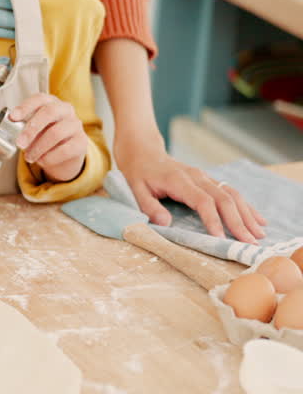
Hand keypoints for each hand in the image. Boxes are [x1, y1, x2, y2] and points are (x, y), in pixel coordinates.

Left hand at [11, 94, 88, 182]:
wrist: (64, 155)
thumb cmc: (44, 136)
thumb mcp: (33, 129)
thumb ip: (21, 126)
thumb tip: (4, 128)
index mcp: (51, 102)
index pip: (39, 99)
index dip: (25, 107)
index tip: (12, 117)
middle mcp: (65, 109)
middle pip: (49, 113)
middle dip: (31, 129)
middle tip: (19, 144)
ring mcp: (76, 125)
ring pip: (56, 133)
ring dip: (38, 148)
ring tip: (29, 157)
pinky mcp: (82, 142)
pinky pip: (65, 150)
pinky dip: (49, 157)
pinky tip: (41, 161)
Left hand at [115, 137, 265, 242]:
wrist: (143, 151)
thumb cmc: (138, 173)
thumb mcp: (134, 189)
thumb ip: (148, 206)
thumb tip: (164, 223)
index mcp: (179, 180)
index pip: (202, 201)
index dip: (213, 219)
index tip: (220, 238)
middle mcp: (197, 177)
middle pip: (224, 199)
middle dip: (238, 221)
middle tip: (249, 242)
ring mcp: (205, 177)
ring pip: (232, 195)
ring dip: (247, 215)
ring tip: (259, 234)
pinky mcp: (209, 180)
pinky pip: (231, 192)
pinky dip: (245, 207)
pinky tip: (257, 220)